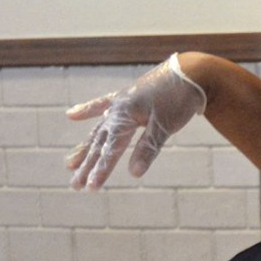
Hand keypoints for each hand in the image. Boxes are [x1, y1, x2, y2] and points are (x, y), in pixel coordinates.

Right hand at [65, 55, 206, 189]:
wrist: (190, 72)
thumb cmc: (179, 100)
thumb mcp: (165, 127)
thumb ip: (147, 149)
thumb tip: (133, 174)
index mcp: (125, 116)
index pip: (110, 149)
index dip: (101, 170)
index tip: (90, 188)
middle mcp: (117, 109)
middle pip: (99, 142)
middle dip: (87, 165)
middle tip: (74, 186)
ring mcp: (120, 102)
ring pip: (98, 129)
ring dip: (85, 147)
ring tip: (69, 163)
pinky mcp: (126, 97)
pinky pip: (102, 105)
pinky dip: (87, 110)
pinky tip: (71, 115)